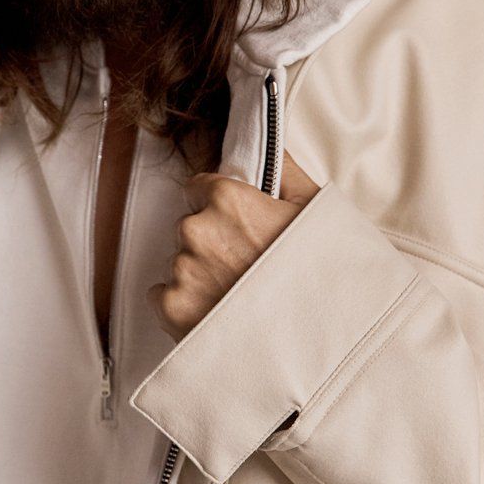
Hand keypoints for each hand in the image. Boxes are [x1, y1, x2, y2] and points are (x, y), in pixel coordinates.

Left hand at [147, 150, 320, 342]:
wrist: (318, 337)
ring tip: (236, 296)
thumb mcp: (314, 210)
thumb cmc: (321, 273)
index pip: (198, 189)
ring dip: (200, 276)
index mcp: (227, 200)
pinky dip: (183, 305)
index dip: (219, 209)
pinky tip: (217, 313)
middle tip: (244, 268)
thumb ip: (284, 170)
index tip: (237, 228)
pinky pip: (162, 296)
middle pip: (188, 228)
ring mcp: (183, 271)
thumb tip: (270, 145)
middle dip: (211, 244)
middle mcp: (198, 230)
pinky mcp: (173, 308)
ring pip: (179, 263)